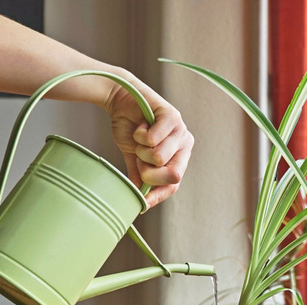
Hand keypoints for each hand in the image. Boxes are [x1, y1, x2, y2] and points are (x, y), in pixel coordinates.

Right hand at [103, 75, 192, 208]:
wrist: (120, 101)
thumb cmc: (130, 128)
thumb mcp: (135, 157)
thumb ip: (140, 176)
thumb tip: (140, 202)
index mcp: (180, 157)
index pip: (174, 184)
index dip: (158, 195)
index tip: (143, 202)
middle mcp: (185, 144)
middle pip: (171, 175)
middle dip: (147, 171)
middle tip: (139, 156)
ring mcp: (181, 129)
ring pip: (159, 158)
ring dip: (141, 150)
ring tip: (140, 138)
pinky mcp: (172, 116)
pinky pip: (152, 139)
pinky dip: (139, 135)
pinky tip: (140, 125)